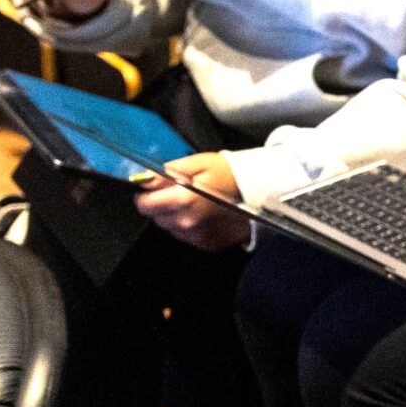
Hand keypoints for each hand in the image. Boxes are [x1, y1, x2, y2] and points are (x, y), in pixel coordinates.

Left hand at [135, 152, 250, 250]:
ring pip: (171, 228)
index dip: (148, 194)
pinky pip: (187, 236)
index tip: (157, 189)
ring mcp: (198, 236)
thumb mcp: (196, 163)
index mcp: (182, 201)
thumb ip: (166, 172)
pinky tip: (205, 214)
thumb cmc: (230, 174)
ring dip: (177, 216)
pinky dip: (192, 226)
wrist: (260, 192)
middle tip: (183, 192)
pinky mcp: (207, 244)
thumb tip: (145, 180)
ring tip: (197, 203)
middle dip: (164, 205)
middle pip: (157, 218)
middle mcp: (188, 222)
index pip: (144, 205)